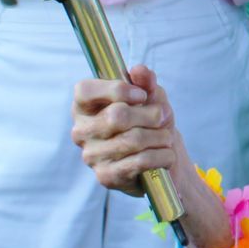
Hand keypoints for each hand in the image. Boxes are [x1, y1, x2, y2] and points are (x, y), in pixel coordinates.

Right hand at [72, 65, 231, 247]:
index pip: (85, 91)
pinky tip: (166, 155)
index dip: (117, 89)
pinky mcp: (106, 176)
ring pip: (133, 140)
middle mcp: (81, 131)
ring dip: (160, 137)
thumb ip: (145, 81)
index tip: (142, 95)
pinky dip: (162, 155)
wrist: (159, 160)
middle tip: (163, 117)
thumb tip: (139, 71)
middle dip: (150, 115)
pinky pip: (141, 161)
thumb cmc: (149, 122)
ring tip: (166, 137)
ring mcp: (91, 156)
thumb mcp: (151, 97)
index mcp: (84, 107)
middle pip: (117, 116)